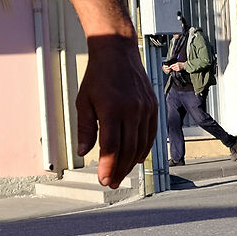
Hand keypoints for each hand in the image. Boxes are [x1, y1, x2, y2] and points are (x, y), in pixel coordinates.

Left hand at [76, 32, 155, 186]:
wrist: (117, 52)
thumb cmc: (98, 76)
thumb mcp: (84, 101)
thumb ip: (85, 128)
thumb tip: (85, 152)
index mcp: (112, 108)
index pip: (112, 146)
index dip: (108, 166)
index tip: (104, 180)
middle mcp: (132, 109)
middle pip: (128, 149)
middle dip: (119, 170)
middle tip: (111, 183)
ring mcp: (145, 108)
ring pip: (140, 145)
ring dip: (130, 163)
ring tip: (121, 175)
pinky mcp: (152, 107)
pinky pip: (150, 134)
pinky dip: (143, 149)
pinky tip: (135, 159)